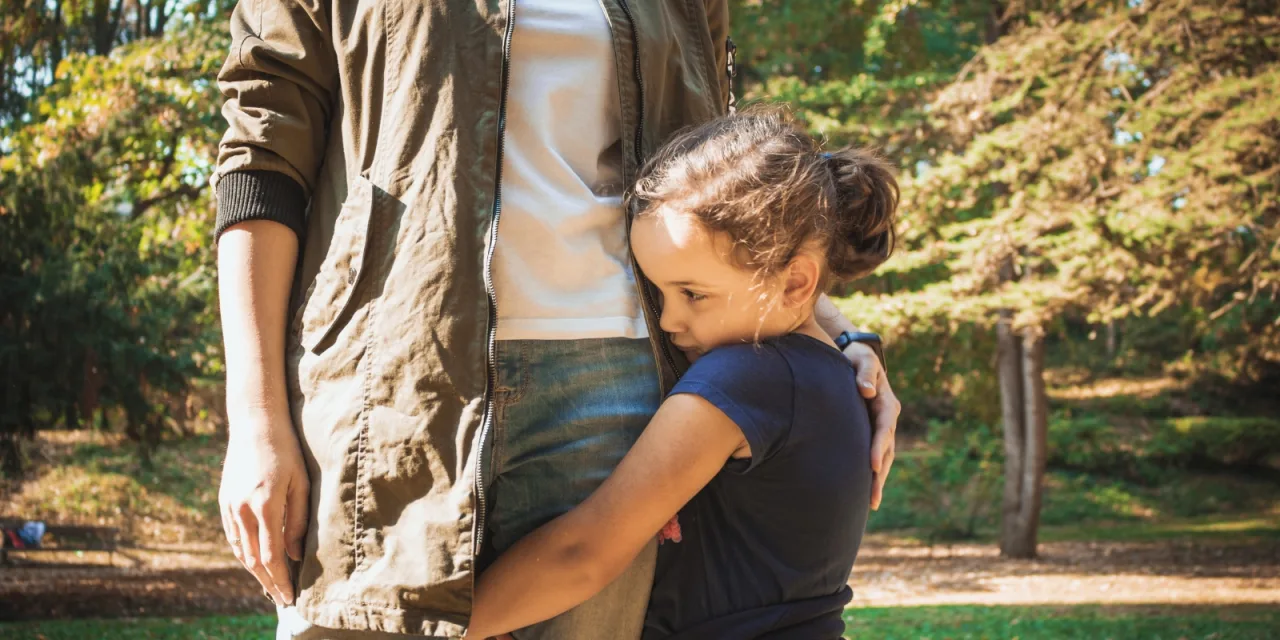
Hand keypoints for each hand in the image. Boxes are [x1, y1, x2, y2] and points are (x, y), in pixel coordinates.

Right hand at [219, 411, 309, 605]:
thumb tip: (294, 557)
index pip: (271, 557)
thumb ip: (299, 522)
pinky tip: (254, 561)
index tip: (290, 597)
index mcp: (265, 506)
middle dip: (268, 582)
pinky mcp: (224, 501)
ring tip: (270, 585)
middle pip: (254, 559)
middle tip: (281, 599)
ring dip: (255, 571)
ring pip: (241, 550)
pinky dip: (244, 553)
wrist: (254, 424)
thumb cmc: (287, 451)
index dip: (280, 580)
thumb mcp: (301, 484)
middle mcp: (243, 510)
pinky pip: (233, 535)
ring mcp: (229, 506)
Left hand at [841, 342, 898, 510]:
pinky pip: (875, 453)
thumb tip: (866, 391)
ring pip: (884, 456)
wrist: (856, 356)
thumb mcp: (861, 359)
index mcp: (886, 402)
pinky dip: (872, 472)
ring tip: (871, 503)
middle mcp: (887, 417)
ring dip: (878, 479)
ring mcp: (881, 426)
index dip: (878, 447)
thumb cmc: (856, 357)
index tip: (873, 466)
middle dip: (880, 474)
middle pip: (887, 449)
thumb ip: (864, 373)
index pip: (883, 428)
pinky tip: (865, 491)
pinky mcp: (872, 431)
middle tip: (872, 497)